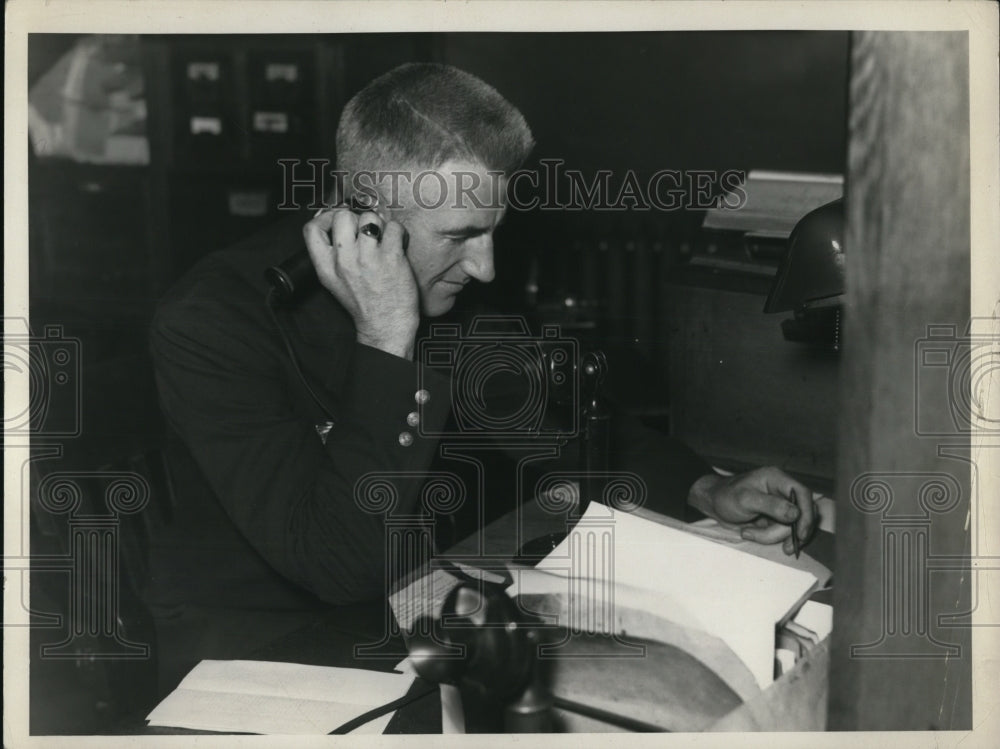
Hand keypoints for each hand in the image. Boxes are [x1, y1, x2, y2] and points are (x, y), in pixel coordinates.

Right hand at [302, 208, 418, 358]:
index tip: (337, 221)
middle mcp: (344, 261)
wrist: (385, 326)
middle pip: (343, 216)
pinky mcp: (392, 258)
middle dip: (356, 218)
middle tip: (365, 232)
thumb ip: (330, 253)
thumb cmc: (363, 303)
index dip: (325, 217)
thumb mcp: (334, 281)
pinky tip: (396, 244)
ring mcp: (368, 258)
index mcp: (326, 268)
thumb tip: (331, 218)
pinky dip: (397, 232)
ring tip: (382, 239)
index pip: (311, 229)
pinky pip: (393, 227)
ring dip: (379, 224)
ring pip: (370, 218)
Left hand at [687, 466, 817, 554]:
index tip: (801, 534)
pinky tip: (750, 533)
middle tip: (777, 544)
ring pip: (790, 526)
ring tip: (748, 533)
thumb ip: (771, 505)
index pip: (803, 494)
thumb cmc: (726, 496)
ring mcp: (780, 506)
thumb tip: (796, 514)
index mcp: (777, 479)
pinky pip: (780, 532)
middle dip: (786, 531)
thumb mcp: (746, 499)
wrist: (713, 504)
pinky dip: (767, 537)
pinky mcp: (775, 518)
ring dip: (772, 535)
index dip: (807, 514)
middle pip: (800, 514)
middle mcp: (782, 491)